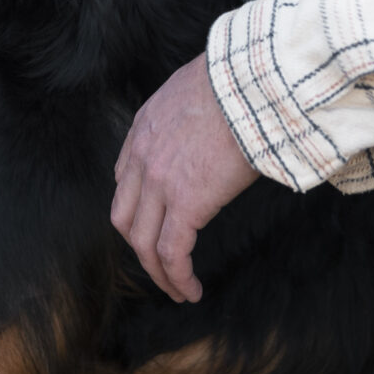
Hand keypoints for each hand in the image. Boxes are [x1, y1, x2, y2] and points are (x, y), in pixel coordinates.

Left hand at [110, 54, 259, 302]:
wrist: (249, 82)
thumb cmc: (239, 82)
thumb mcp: (198, 90)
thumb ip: (194, 114)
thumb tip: (218, 125)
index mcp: (144, 127)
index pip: (125, 179)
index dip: (138, 209)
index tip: (158, 224)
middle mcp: (142, 156)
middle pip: (125, 217)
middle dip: (140, 246)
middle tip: (162, 264)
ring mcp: (159, 182)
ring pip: (143, 243)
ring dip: (159, 273)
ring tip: (178, 290)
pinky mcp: (185, 203)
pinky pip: (171, 253)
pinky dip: (177, 278)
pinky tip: (191, 290)